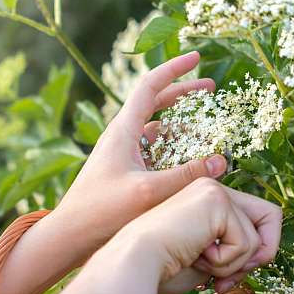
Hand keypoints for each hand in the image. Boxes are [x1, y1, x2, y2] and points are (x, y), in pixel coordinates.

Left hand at [55, 52, 227, 255]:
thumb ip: (187, 175)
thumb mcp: (149, 191)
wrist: (70, 235)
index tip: (197, 57)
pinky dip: (176, 151)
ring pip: (160, 130)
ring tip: (211, 137)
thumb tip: (223, 160)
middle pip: (158, 102)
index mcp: (123, 129)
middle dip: (185, 93)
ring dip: (185, 129)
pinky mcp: (128, 170)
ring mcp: (126, 153)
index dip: (175, 68)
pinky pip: (157, 152)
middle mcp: (124, 135)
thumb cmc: (101, 212)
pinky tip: (192, 162)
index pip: (151, 85)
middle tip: (211, 89)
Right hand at [121, 177, 282, 293]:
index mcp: (208, 201)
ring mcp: (215, 191)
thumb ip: (236, 251)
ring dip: (232, 265)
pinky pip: (246, 243)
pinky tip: (197, 255)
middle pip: (271, 218)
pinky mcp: (216, 200)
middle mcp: (214, 188)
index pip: (256, 219)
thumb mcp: (209, 261)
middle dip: (258, 256)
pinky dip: (226, 263)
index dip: (253, 253)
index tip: (226, 279)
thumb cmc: (162, 268)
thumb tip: (266, 253)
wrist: (134, 265)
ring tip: (199, 261)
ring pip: (256, 239)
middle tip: (226, 278)